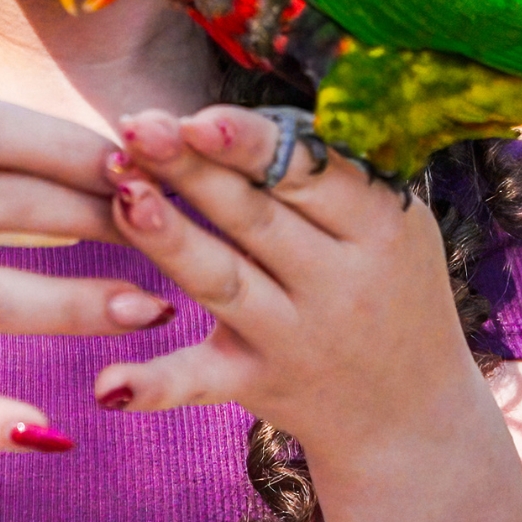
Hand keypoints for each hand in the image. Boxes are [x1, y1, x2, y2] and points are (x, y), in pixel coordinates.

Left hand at [94, 107, 488, 455]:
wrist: (415, 416)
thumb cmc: (391, 290)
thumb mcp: (393, 225)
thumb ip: (329, 170)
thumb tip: (248, 104)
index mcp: (379, 228)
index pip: (311, 175)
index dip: (250, 144)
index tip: (196, 115)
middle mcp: (340, 284)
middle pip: (255, 218)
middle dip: (193, 170)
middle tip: (136, 127)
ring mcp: (296, 338)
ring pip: (223, 281)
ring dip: (170, 240)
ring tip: (122, 195)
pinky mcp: (257, 385)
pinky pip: (201, 381)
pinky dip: (154, 386)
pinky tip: (105, 384)